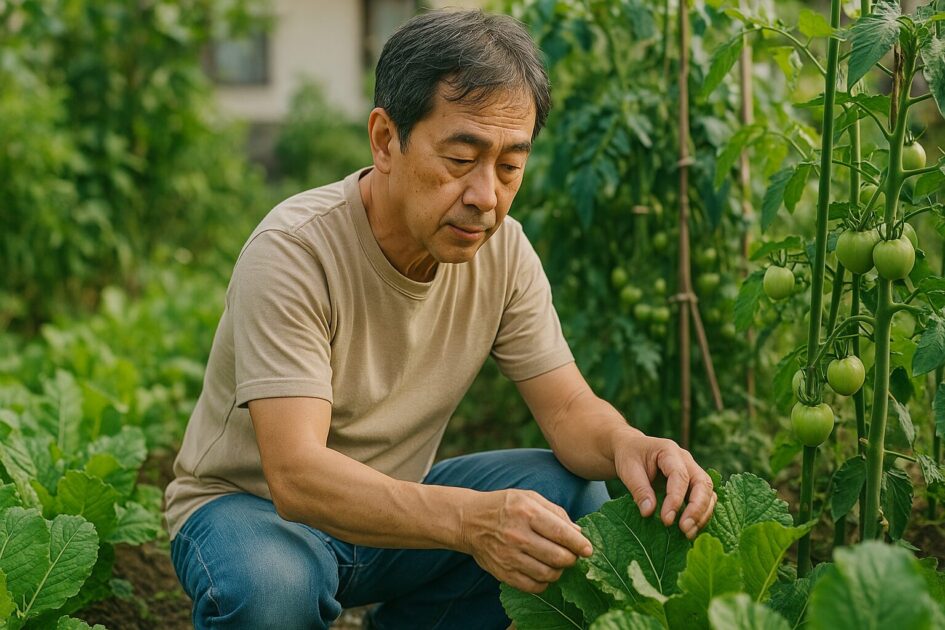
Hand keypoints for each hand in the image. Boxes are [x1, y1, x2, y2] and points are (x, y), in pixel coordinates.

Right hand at [459, 489, 593, 592]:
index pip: (561, 533)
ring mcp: (509, 556)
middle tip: (571, 555)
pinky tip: (543, 572)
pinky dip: (544, 583)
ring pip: (548, 574)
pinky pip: (533, 586)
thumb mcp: (529, 498)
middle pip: (558, 557)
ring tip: (557, 563)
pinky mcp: (503, 572)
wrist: (470, 521)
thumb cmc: (504, 506)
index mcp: (527, 513)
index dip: (579, 544)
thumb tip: (578, 532)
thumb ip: (556, 513)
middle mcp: (518, 536)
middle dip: (571, 558)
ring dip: (559, 571)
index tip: (588, 550)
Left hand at [612, 432, 716, 539]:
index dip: (675, 499)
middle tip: (684, 529)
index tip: (667, 520)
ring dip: (702, 515)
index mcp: (669, 451)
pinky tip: (690, 529)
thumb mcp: (628, 470)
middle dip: (697, 508)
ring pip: (708, 493)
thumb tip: (649, 512)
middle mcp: (686, 460)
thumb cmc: (629, 457)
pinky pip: (705, 499)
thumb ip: (639, 490)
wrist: (632, 449)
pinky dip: (701, 515)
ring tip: (688, 533)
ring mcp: (692, 472)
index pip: (679, 476)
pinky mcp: (692, 485)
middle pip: (703, 483)